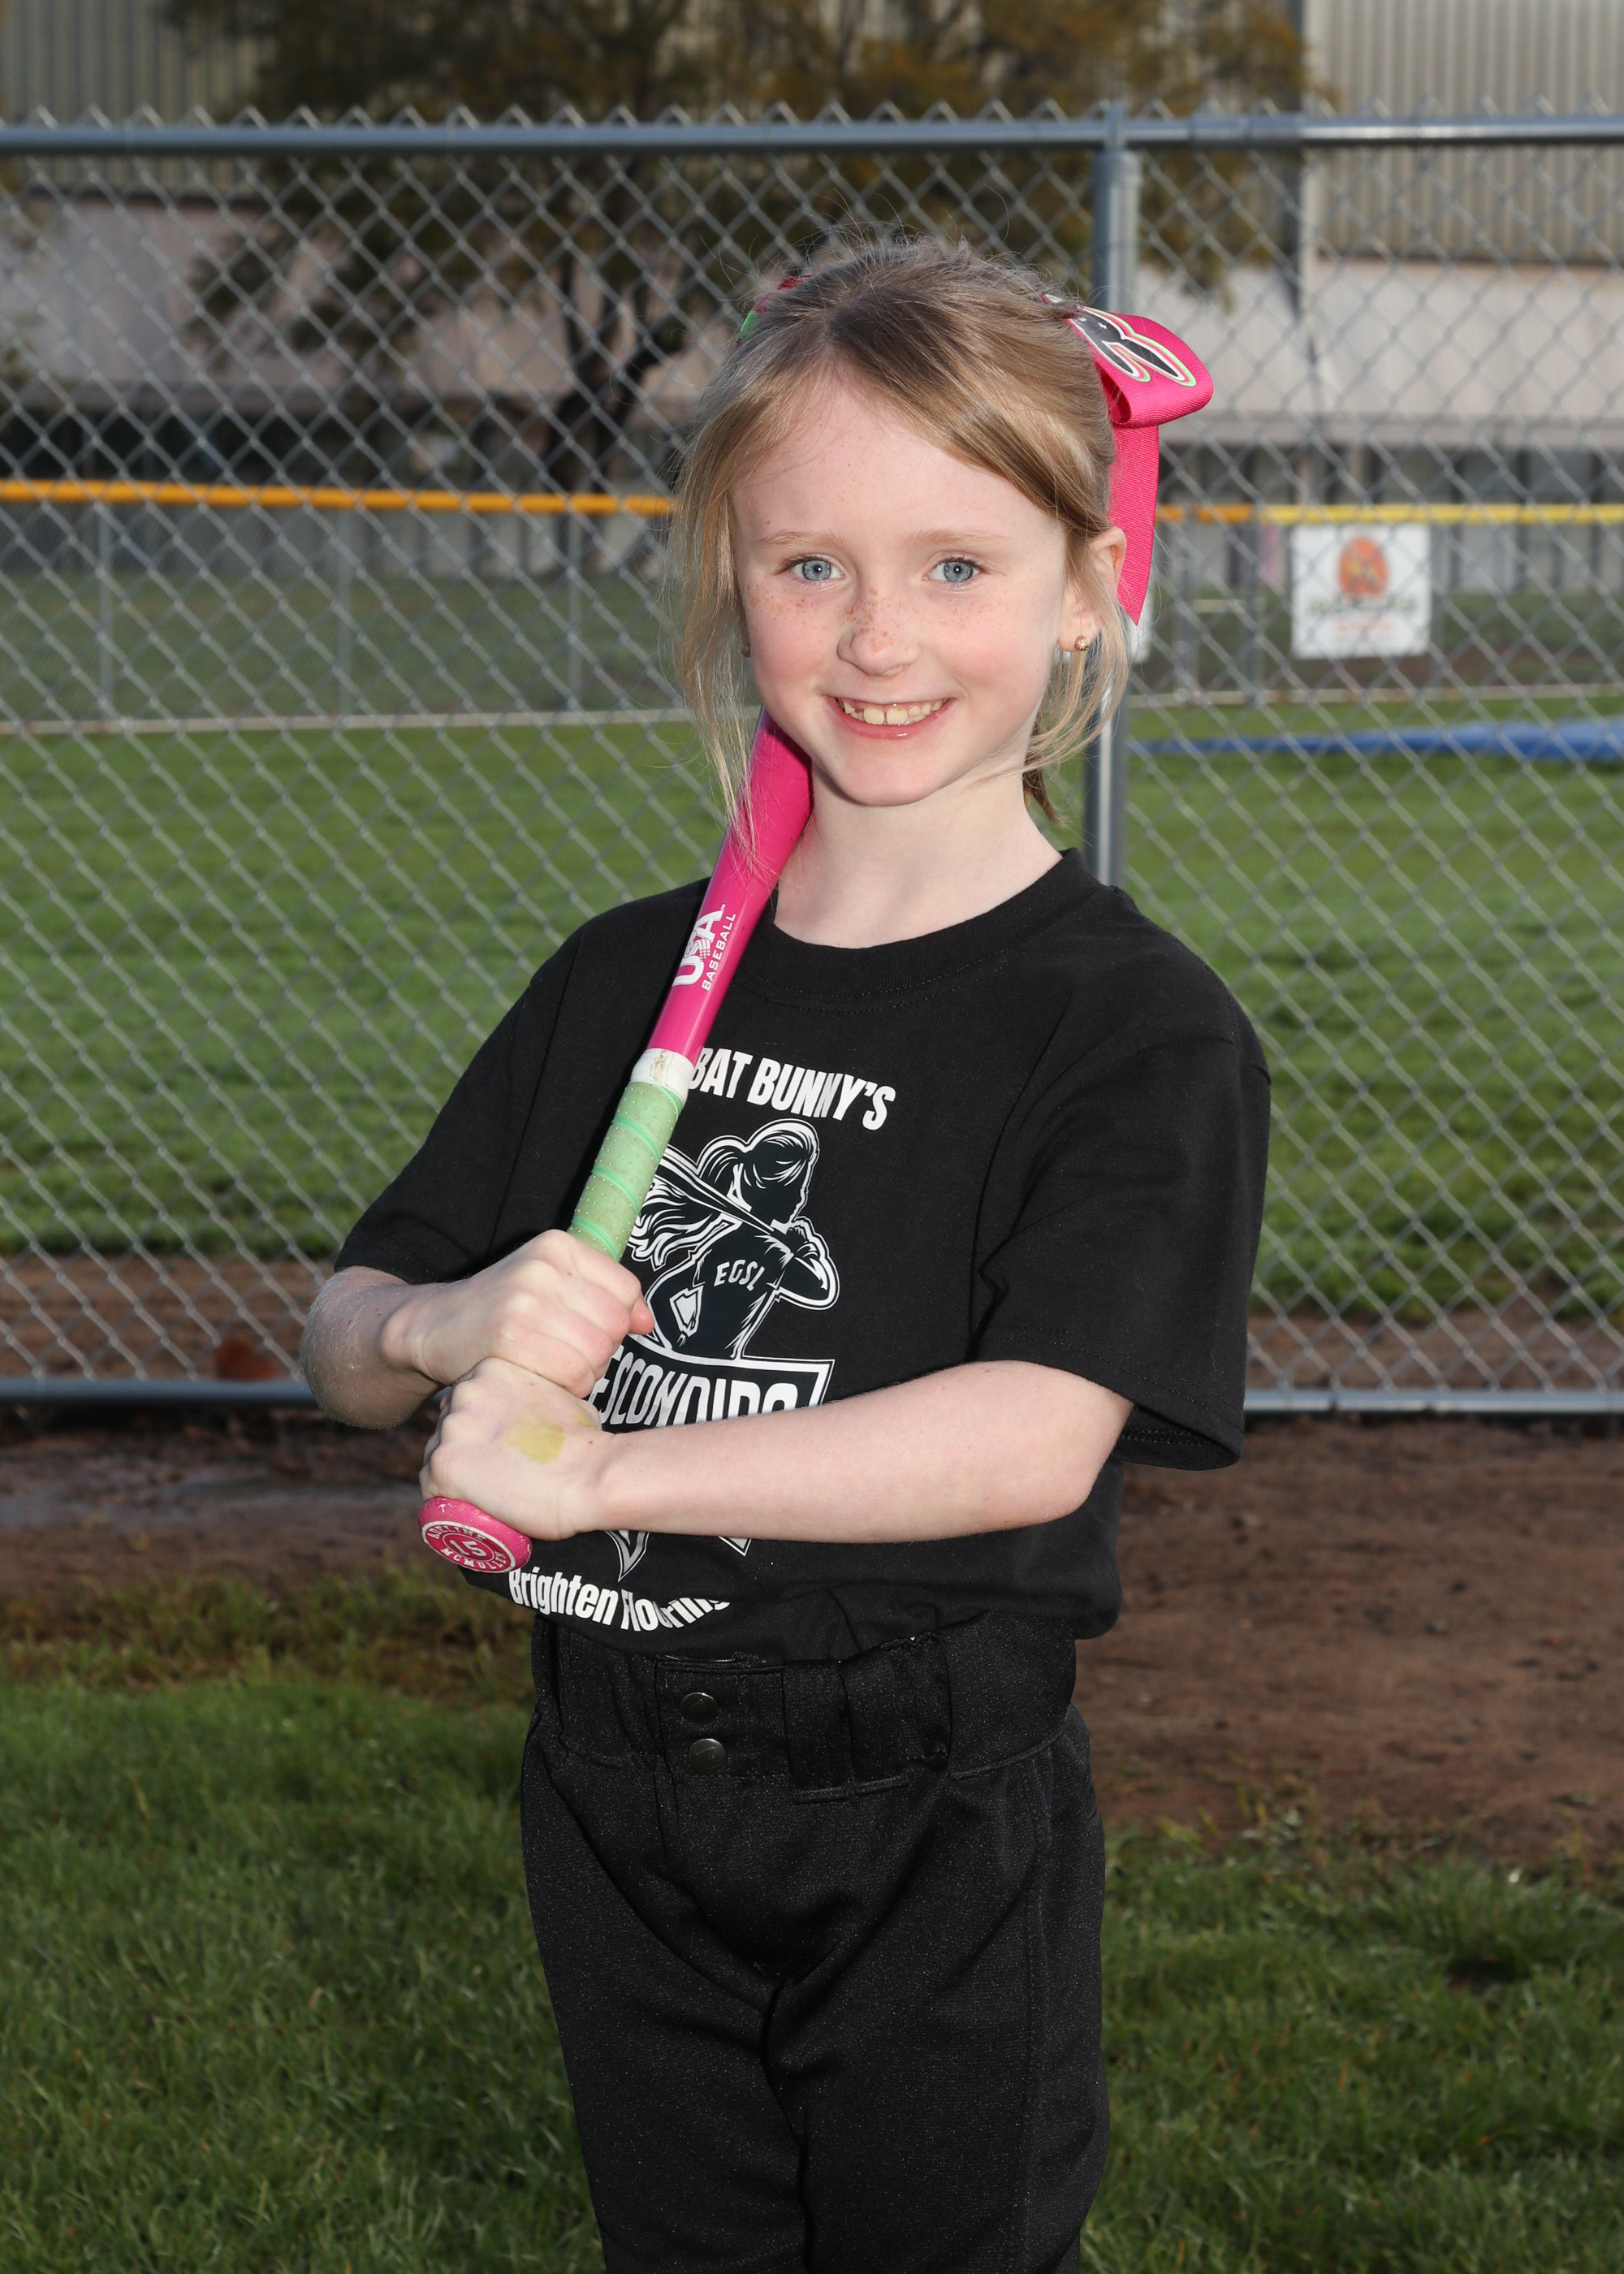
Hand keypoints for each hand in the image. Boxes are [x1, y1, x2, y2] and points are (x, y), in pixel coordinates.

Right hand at [384, 1228, 652, 1395]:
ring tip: (551, 1365)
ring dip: (583, 1372)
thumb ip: (604, 1297)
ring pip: (597, 1352)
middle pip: (615, 1324)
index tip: (585, 1330)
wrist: (433, 1327)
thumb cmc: (503, 1311)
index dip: (616, 1321)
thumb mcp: (552, 1286)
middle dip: (600, 1350)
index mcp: (559, 1245)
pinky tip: (541, 1378)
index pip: (626, 1290)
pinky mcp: (511, 1338)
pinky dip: (566, 1388)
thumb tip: (646, 1323)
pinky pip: (573, 1375)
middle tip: (565, 1353)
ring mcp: (526, 1300)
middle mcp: (544, 1266)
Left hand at [419, 1358, 608, 1540]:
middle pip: (448, 1427)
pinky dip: (447, 1501)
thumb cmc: (586, 1443)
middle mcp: (464, 1392)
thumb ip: (538, 1399)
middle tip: (492, 1473)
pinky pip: (430, 1489)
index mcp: (490, 1370)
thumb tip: (539, 1417)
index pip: (468, 1401)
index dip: (479, 1429)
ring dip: (456, 1476)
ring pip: (437, 1457)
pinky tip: (470, 1508)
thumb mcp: (561, 1399)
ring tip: (486, 1494)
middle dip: (465, 1449)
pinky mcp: (444, 1465)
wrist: (590, 1473)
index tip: (495, 1448)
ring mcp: (451, 1428)